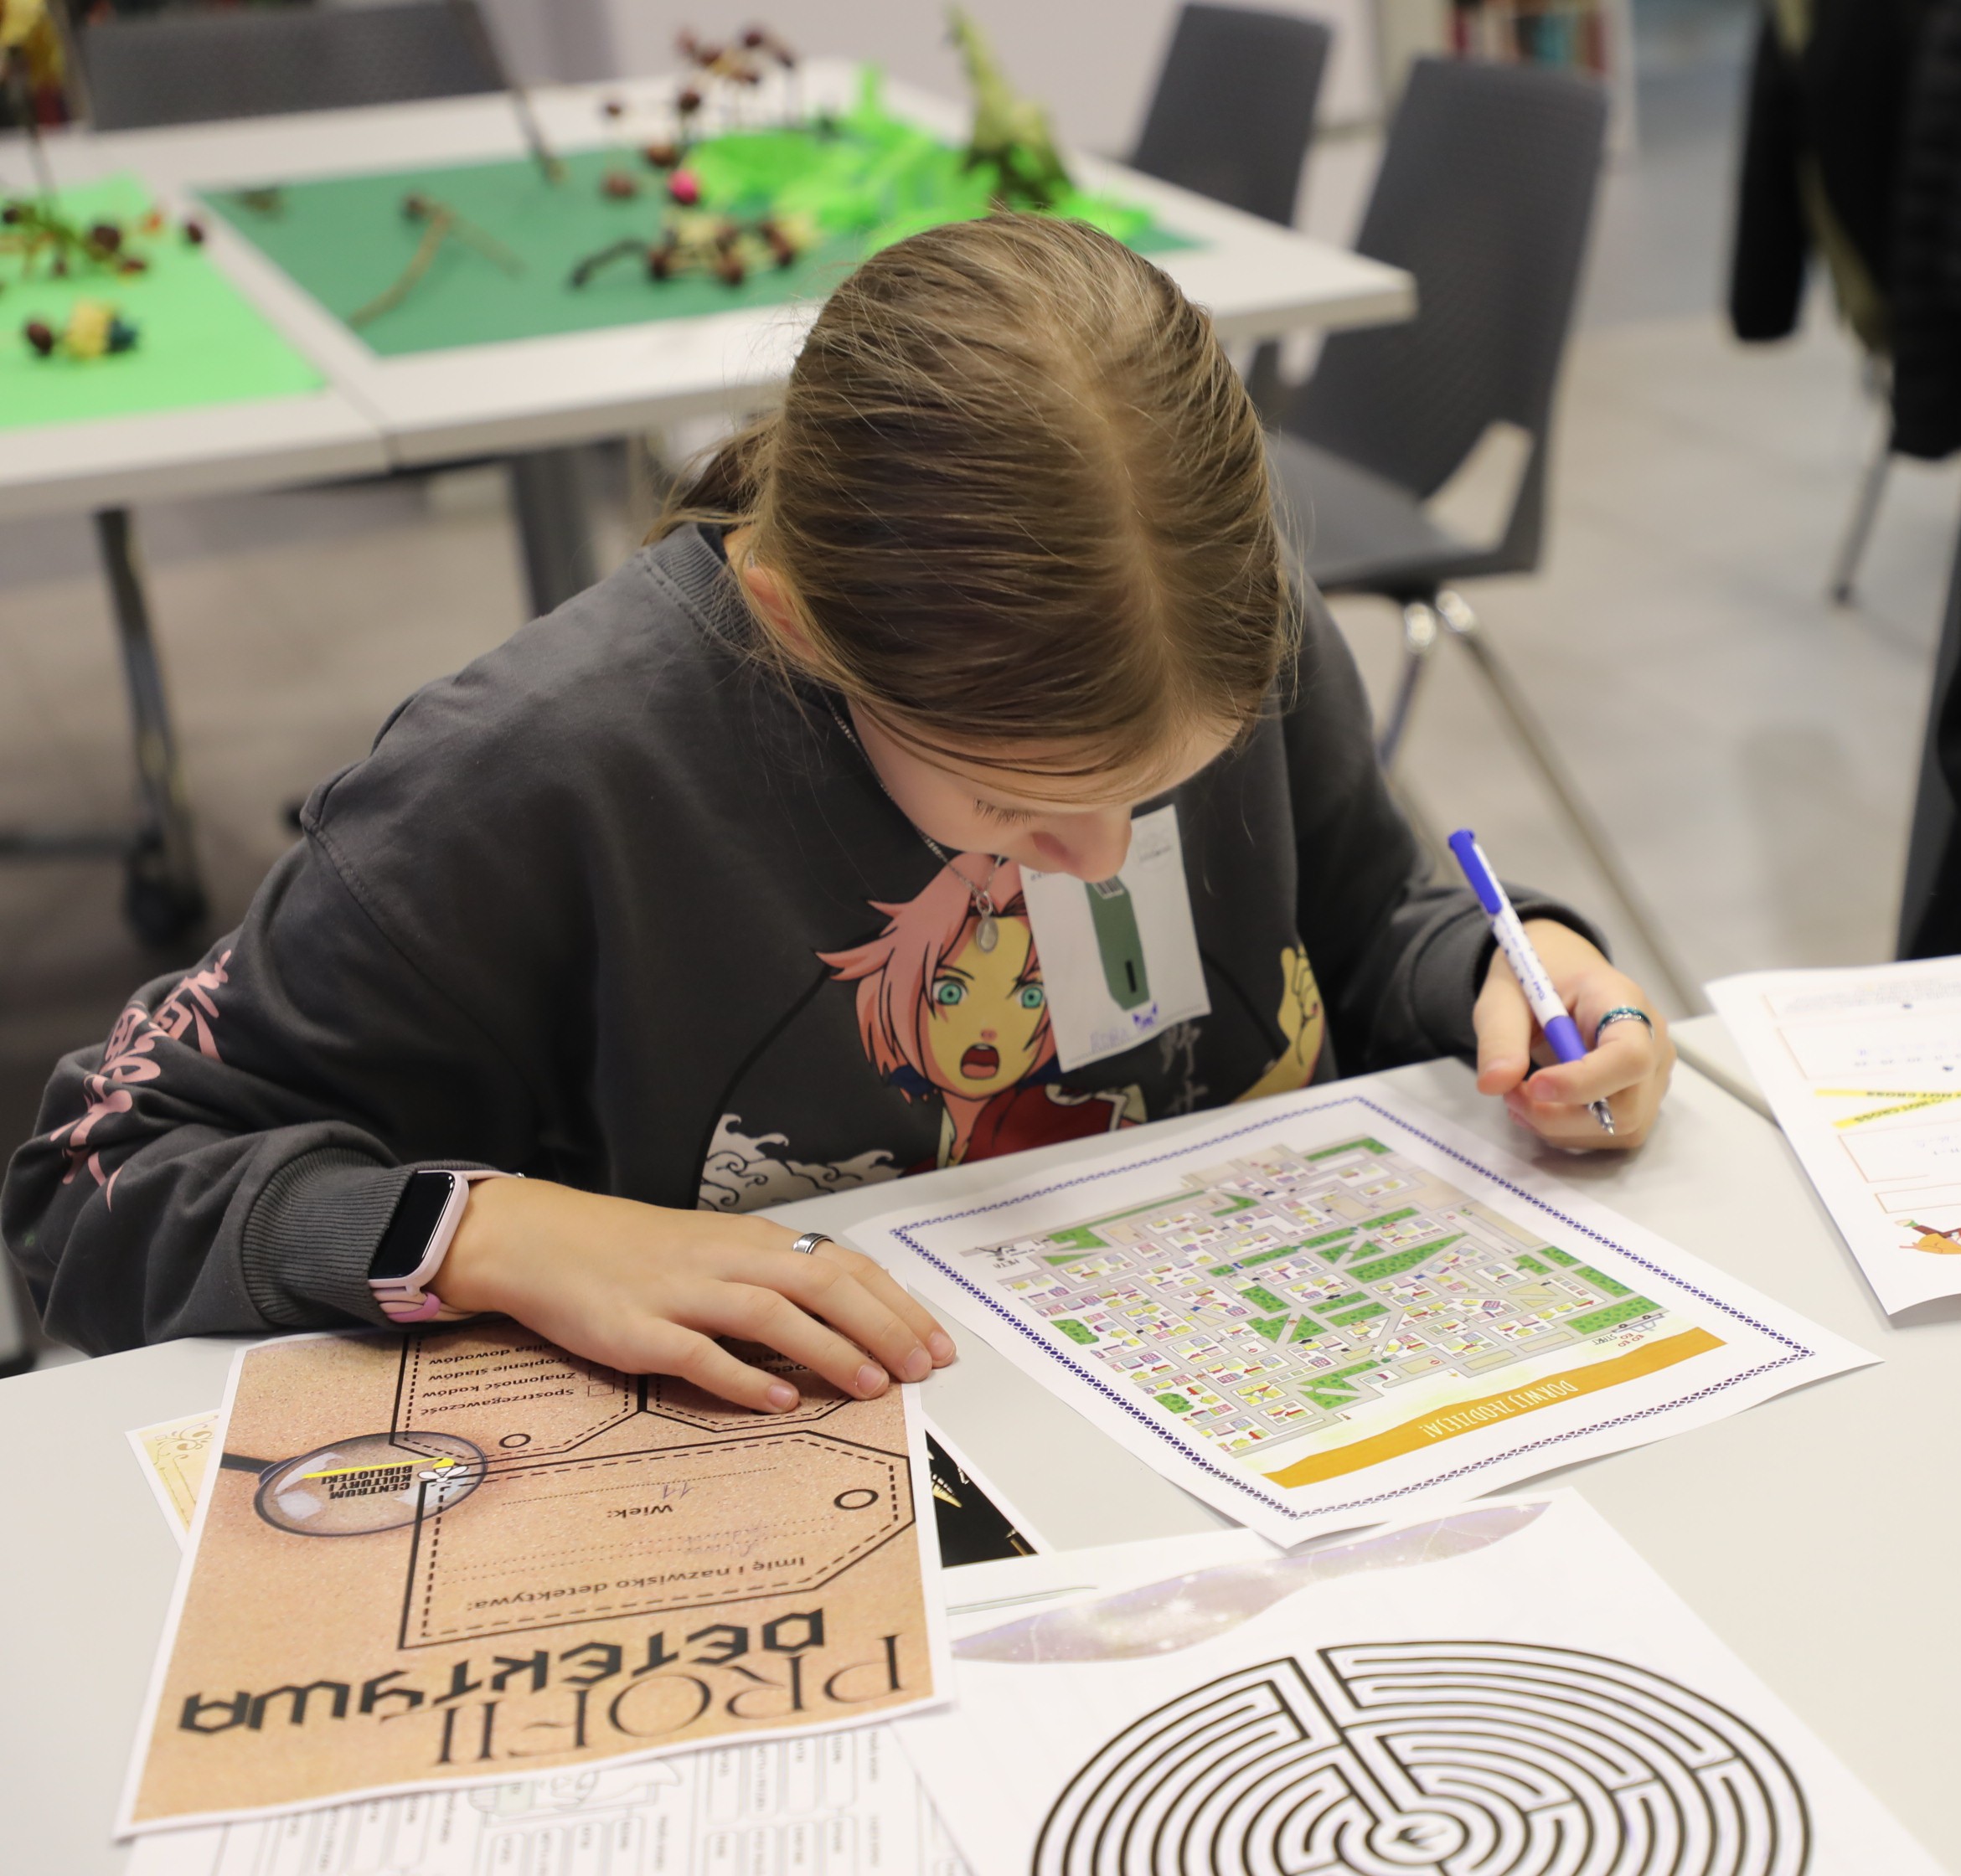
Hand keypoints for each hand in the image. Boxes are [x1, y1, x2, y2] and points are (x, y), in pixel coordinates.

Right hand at [440, 1178, 955, 1411]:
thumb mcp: (717, 1253)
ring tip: (871, 1387)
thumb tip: (848, 1318)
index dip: (896, 1304)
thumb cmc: (638, 1253)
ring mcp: (681, 1293)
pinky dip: (741, 1379)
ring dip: (827, 1350)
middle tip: (922, 1370)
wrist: (544, 1240)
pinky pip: (697, 1354)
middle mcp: (726, 1260)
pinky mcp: (638, 1330)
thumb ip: (775, 1279)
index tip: (937, 1343)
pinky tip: (779, 1405)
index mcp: (752, 1241)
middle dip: (881, 1326)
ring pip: (769, 1313)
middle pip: (820, 1283)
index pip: (842, 1266)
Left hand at [1472, 920, 1673, 1148]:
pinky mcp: (1639, 1098)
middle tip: (1511, 1095)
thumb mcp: (1505, 995)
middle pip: (1627, 1107)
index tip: (1533, 1085)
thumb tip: (1495, 1084)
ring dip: (1561, 1128)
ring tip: (1519, 1098)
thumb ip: (1499, 1036)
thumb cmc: (1540, 977)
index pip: (1629, 1056)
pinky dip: (1568, 1131)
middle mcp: (1653, 1043)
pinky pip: (1611, 1134)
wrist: (1559, 972)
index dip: (1583, 1082)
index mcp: (1625, 1003)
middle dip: (1561, 1115)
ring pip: (1620, 1129)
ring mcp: (1652, 1075)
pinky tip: (1539, 1107)